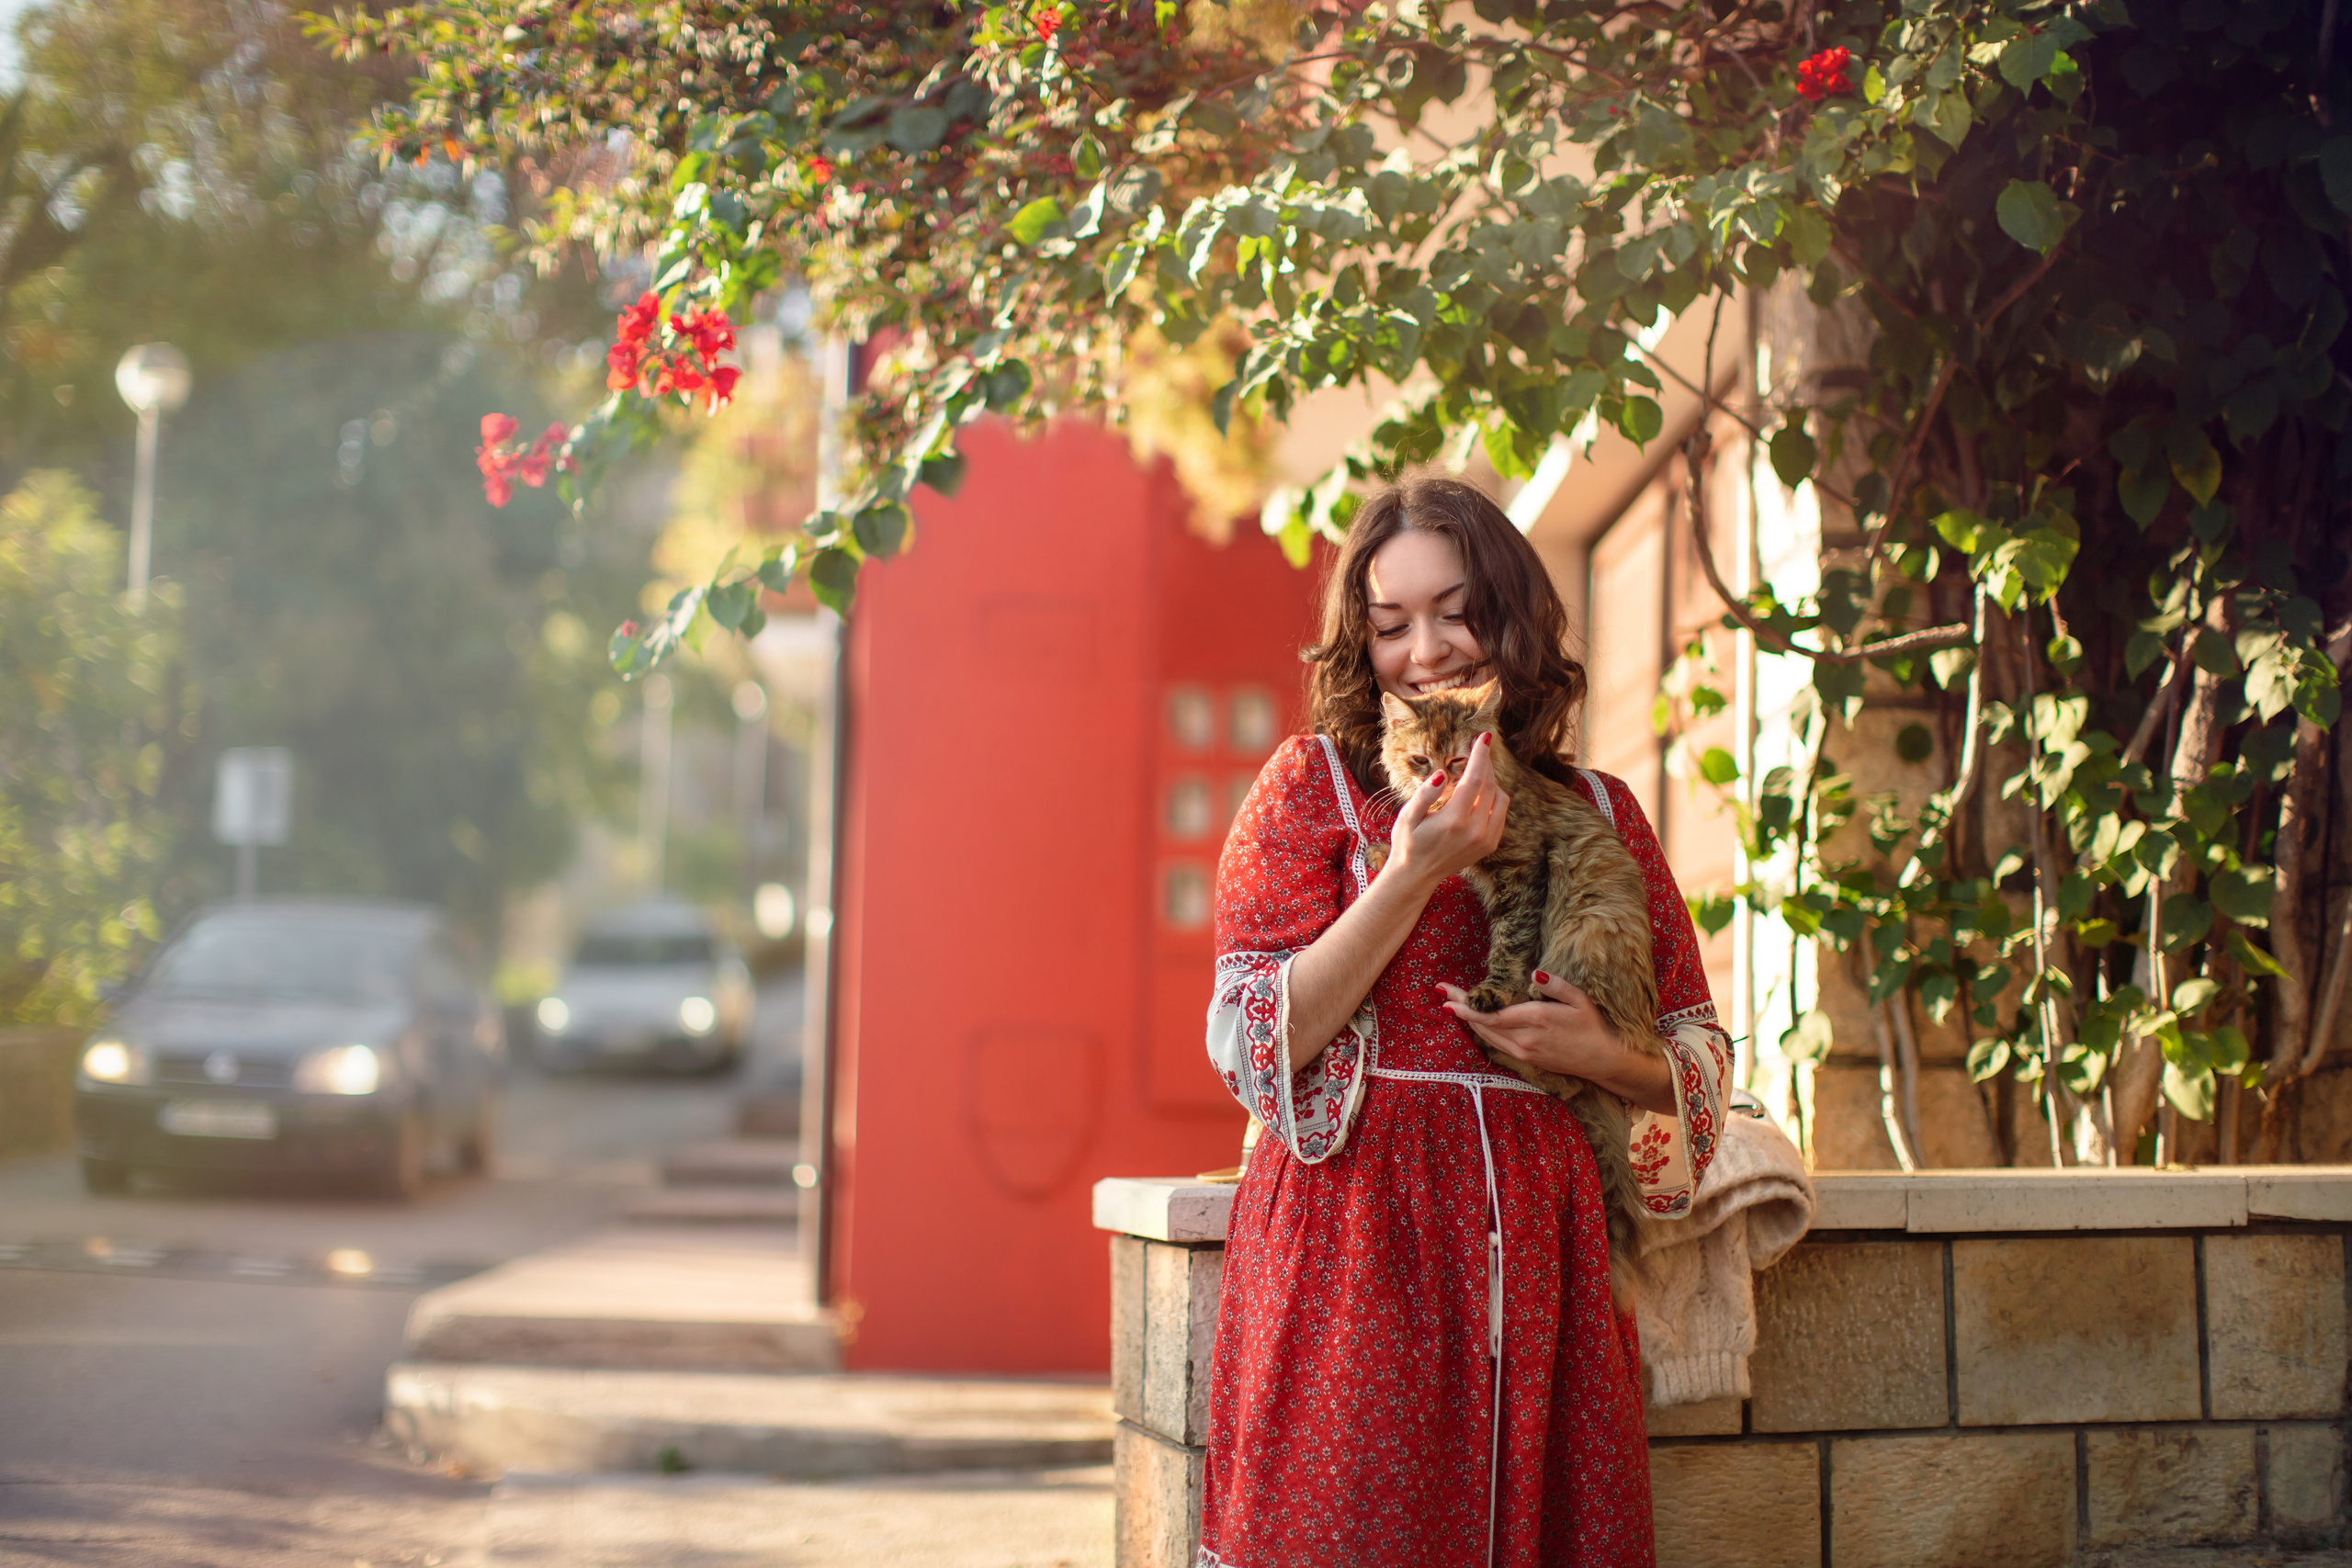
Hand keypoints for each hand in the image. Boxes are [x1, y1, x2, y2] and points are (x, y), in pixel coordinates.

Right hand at [1386, 732, 1507, 890]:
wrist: (1417, 875)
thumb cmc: (1408, 842)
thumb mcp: (1407, 817)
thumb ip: (1424, 794)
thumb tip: (1441, 773)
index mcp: (1454, 820)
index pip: (1474, 779)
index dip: (1480, 755)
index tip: (1483, 737)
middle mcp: (1475, 831)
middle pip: (1490, 786)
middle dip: (1486, 763)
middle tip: (1480, 748)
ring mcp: (1486, 839)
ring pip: (1501, 799)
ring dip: (1491, 781)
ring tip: (1476, 773)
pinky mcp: (1490, 845)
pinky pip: (1501, 814)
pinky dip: (1494, 799)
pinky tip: (1479, 794)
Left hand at [1441, 970, 1618, 1078]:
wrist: (1602, 1060)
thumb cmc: (1592, 1026)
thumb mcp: (1580, 1000)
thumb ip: (1556, 986)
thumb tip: (1535, 973)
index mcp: (1536, 1020)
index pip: (1492, 1015)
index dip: (1467, 1007)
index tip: (1448, 998)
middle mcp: (1525, 1039)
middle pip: (1483, 1025)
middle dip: (1461, 1009)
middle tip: (1443, 993)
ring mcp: (1524, 1052)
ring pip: (1487, 1036)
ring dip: (1469, 1021)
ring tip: (1453, 1005)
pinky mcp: (1526, 1059)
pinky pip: (1496, 1044)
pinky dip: (1482, 1031)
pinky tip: (1476, 1022)